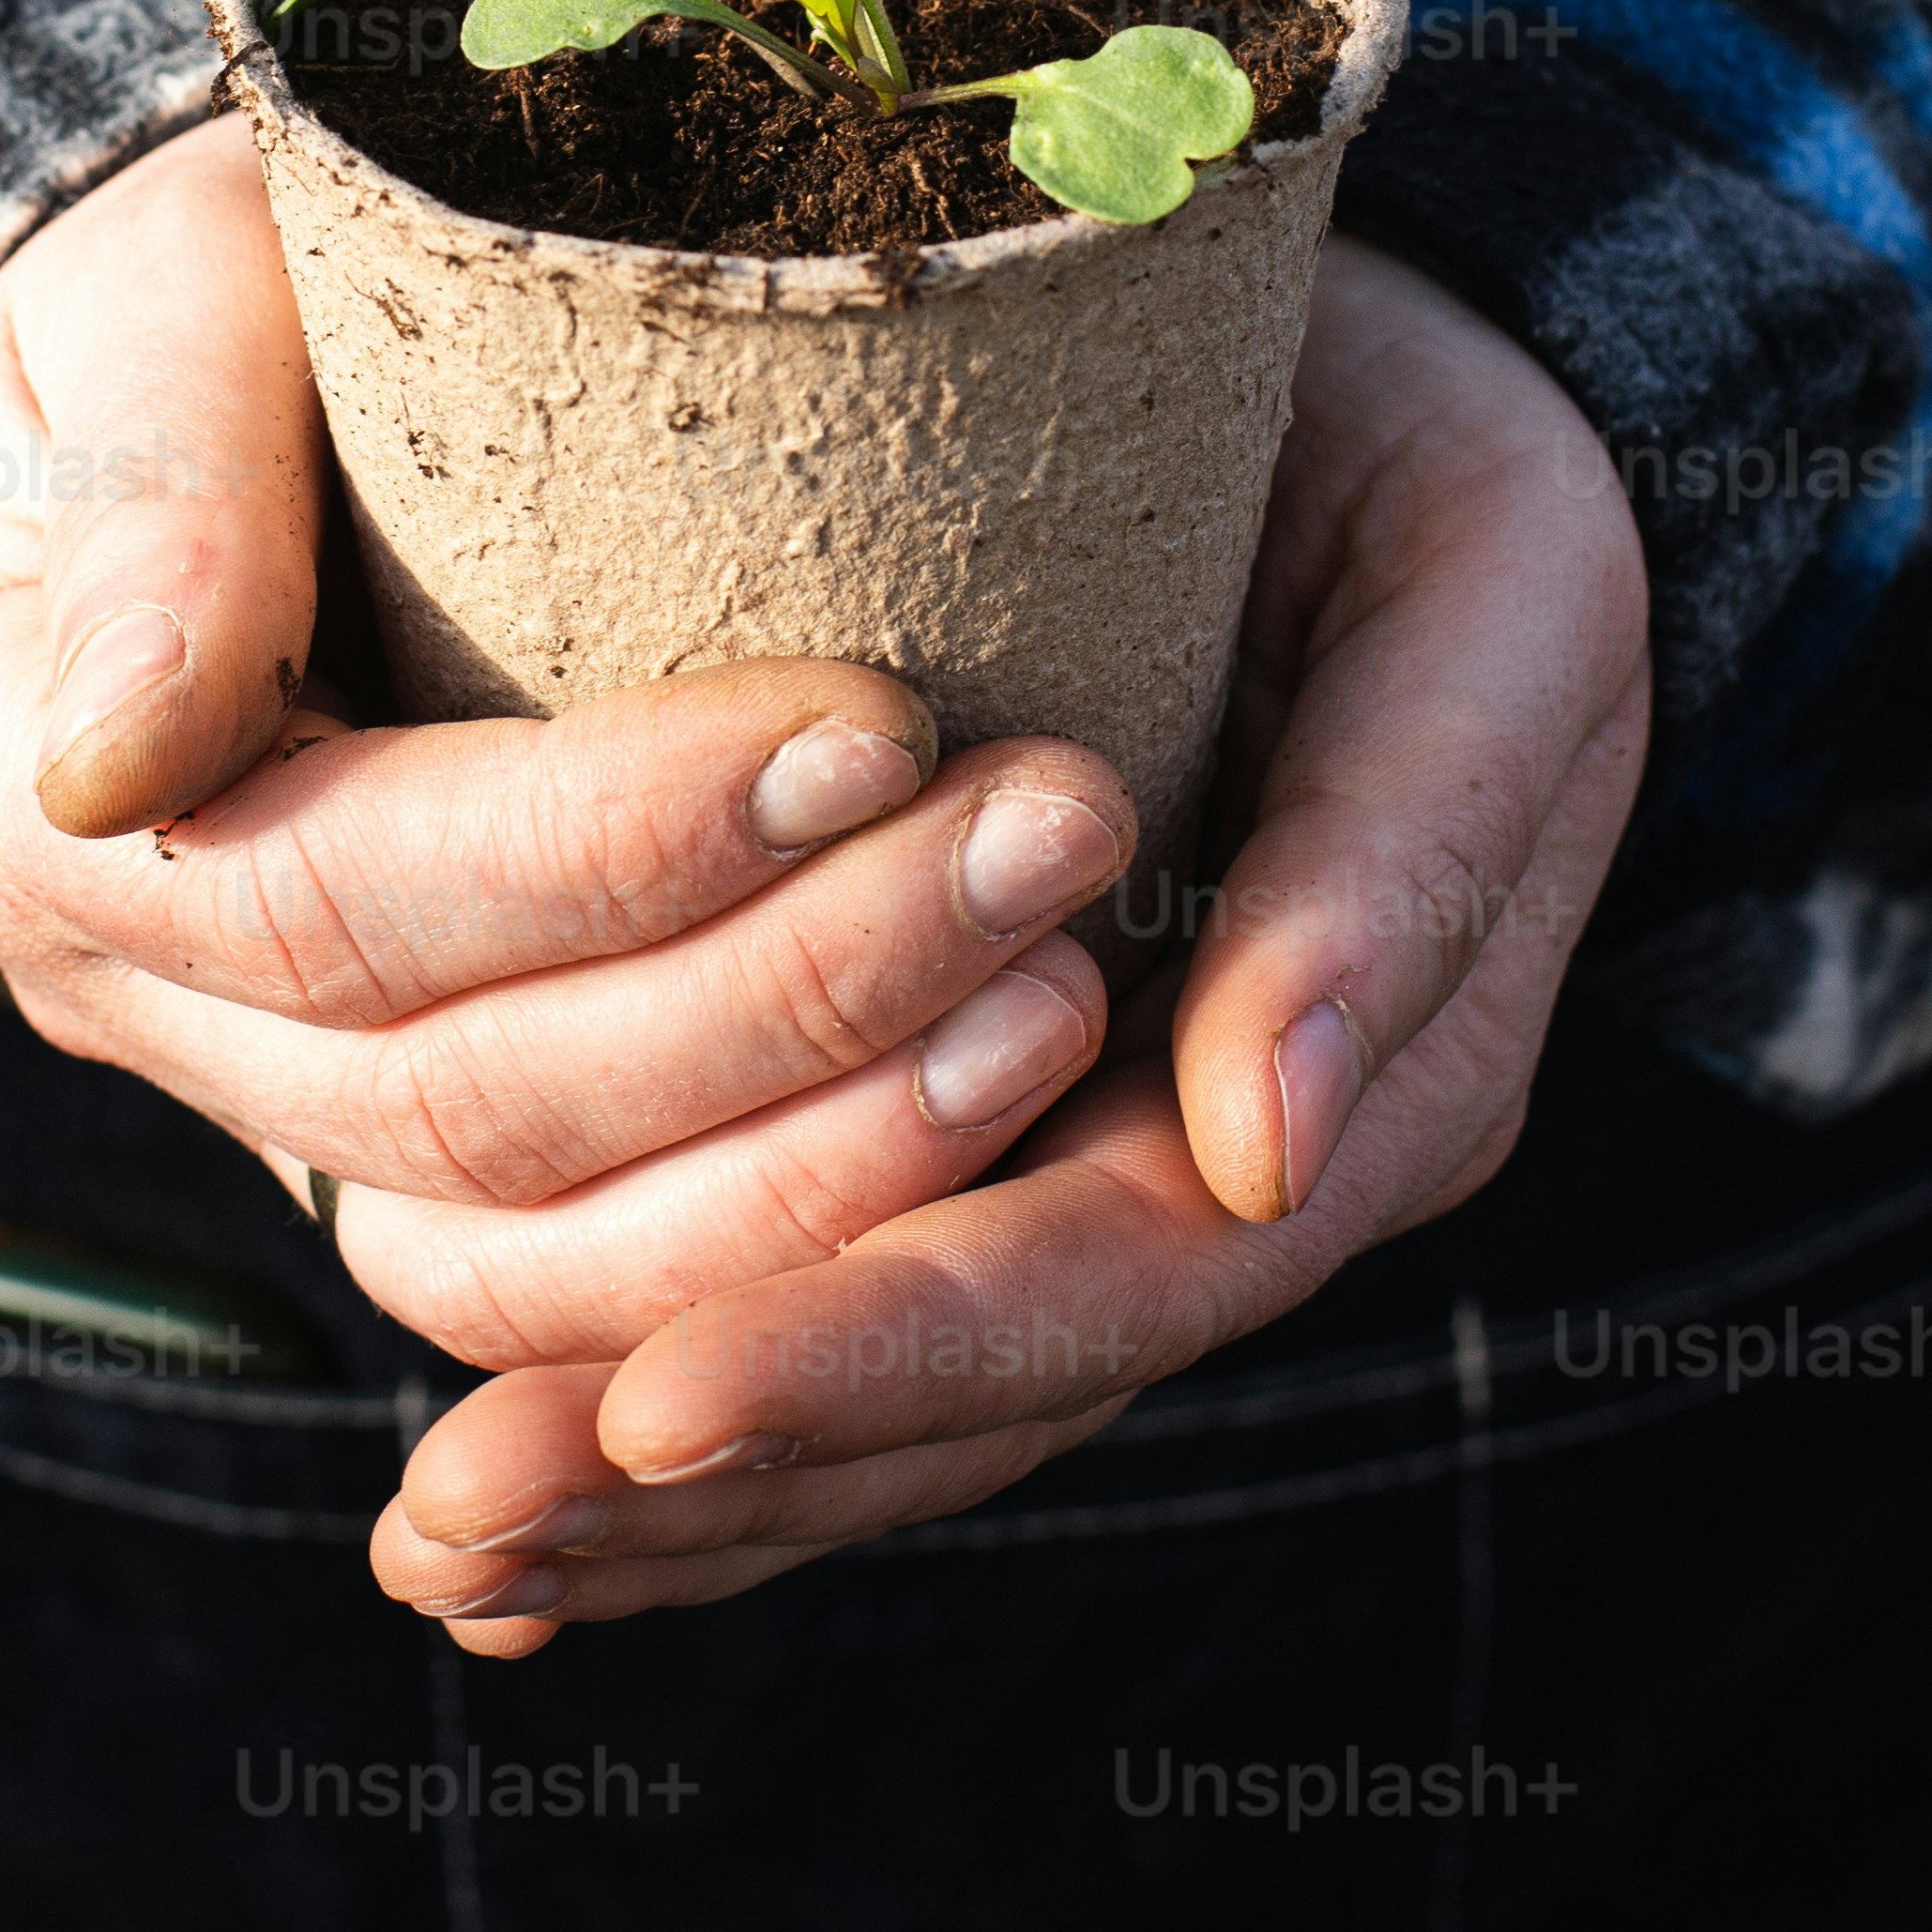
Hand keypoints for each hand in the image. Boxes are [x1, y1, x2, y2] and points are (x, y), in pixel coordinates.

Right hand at [0, 116, 1149, 1308]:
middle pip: (458, 1103)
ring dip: (823, 1152)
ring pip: (529, 1252)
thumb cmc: (183, 284)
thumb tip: (133, 747)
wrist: (158, 367)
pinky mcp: (378, 1137)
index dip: (611, 845)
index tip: (874, 728)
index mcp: (1, 786)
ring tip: (1065, 994)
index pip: (329, 893)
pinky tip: (993, 1113)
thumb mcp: (146, 306)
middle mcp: (104, 990)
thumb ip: (159, 496)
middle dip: (790, 994)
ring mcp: (241, 1095)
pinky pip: (577, 1274)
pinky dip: (785, 1234)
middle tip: (1059, 834)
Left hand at [369, 236, 1648, 1651]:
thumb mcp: (1495, 602)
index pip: (1109, 1275)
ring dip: (652, 1480)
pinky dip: (656, 1382)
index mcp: (1375, 1084)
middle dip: (711, 1456)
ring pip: (878, 1395)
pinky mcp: (969, 1106)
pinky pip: (821, 1287)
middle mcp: (1226, 1169)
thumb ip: (1408, 854)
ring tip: (437, 1545)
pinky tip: (488, 1516)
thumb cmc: (1440, 461)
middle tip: (456, 1522)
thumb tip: (1259, 1150)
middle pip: (965, 1391)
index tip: (658, 1395)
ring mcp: (1095, 1154)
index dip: (879, 1340)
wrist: (1389, 387)